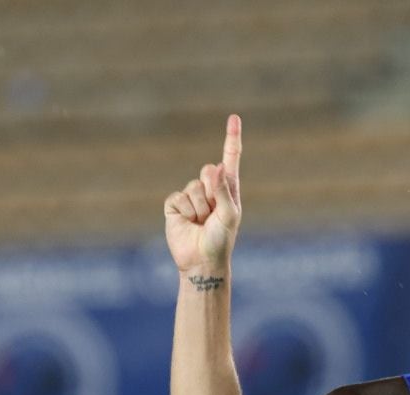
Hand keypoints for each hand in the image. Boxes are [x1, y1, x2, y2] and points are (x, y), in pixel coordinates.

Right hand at [164, 115, 242, 277]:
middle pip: (208, 171)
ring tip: (202, 223)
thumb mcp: (229, 215)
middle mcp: (209, 189)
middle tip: (213, 215)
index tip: (234, 118)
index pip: (230, 159)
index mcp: (228, 189)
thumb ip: (223, 190)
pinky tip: (188, 224)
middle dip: (212, 193)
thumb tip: (214, 166)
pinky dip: (186, 212)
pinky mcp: (174, 205)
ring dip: (199, 208)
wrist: (202, 261)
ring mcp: (191, 196)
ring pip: (193, 187)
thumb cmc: (221, 240)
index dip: (231, 138)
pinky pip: (179, 198)